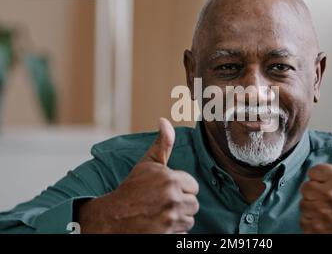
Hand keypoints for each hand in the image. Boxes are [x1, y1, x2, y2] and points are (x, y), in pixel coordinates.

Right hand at [78, 118, 199, 233]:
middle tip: (161, 203)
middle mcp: (173, 199)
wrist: (111, 218)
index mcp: (171, 180)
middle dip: (181, 204)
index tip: (165, 190)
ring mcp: (170, 219)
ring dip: (178, 218)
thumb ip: (162, 144)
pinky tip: (159, 225)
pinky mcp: (167, 236)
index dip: (181, 188)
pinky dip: (173, 232)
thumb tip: (165, 121)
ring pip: (189, 220)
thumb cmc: (131, 189)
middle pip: (193, 205)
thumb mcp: (147, 164)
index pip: (193, 187)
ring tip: (160, 213)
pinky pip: (182, 234)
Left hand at [299, 123, 331, 233]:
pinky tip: (326, 222)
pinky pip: (303, 219)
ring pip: (304, 203)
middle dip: (317, 193)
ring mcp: (320, 213)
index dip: (324, 179)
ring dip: (314, 207)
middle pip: (307, 187)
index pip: (315, 171)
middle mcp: (329, 195)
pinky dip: (312, 222)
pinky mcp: (314, 228)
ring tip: (331, 212)